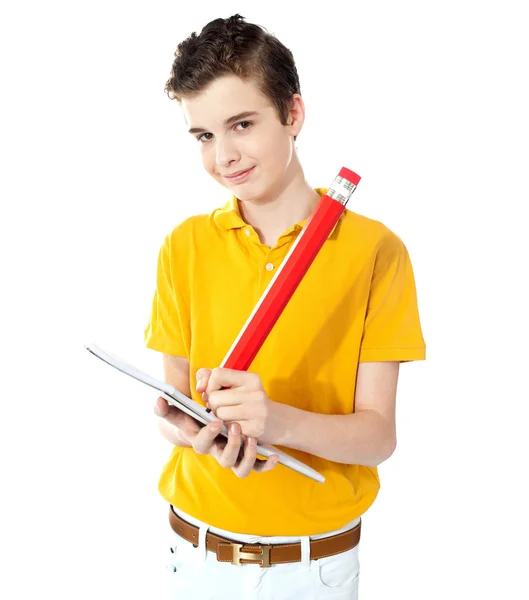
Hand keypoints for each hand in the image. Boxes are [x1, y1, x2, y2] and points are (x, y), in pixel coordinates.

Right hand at [154, 397, 278, 477]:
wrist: (209, 426)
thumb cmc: (195, 416)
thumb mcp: (184, 407)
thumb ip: (171, 404)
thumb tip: (159, 401)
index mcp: (201, 439)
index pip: (199, 442)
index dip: (206, 434)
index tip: (214, 421)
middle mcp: (216, 451)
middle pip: (221, 458)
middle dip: (229, 443)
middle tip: (233, 425)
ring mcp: (231, 456)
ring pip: (239, 468)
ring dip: (246, 454)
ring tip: (251, 437)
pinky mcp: (246, 459)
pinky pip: (257, 468)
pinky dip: (266, 465)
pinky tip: (274, 456)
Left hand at [196, 367, 279, 444]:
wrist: (278, 421)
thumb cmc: (251, 401)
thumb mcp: (238, 384)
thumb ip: (213, 377)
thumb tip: (200, 387)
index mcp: (250, 378)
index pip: (217, 374)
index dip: (210, 384)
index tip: (215, 391)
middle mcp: (254, 392)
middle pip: (214, 398)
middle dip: (213, 405)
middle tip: (223, 407)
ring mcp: (256, 411)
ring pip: (218, 414)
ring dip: (219, 418)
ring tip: (230, 416)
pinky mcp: (254, 428)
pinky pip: (227, 428)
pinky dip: (228, 428)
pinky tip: (237, 426)